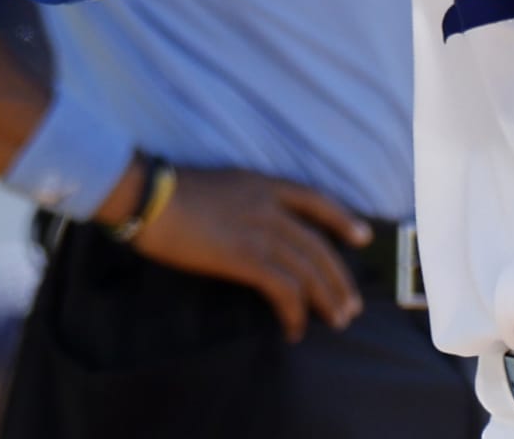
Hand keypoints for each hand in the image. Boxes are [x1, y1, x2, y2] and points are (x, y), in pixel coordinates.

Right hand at [132, 169, 369, 341]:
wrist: (150, 197)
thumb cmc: (168, 192)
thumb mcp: (218, 184)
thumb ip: (241, 201)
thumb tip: (249, 227)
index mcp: (262, 184)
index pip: (315, 199)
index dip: (343, 219)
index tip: (362, 236)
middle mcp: (269, 206)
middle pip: (319, 245)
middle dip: (339, 278)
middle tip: (351, 304)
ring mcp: (261, 232)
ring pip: (310, 270)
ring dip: (327, 300)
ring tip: (337, 321)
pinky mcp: (247, 259)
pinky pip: (285, 291)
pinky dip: (295, 314)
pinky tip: (294, 329)